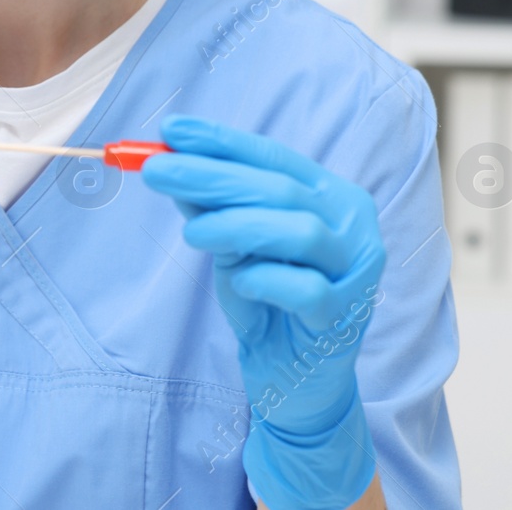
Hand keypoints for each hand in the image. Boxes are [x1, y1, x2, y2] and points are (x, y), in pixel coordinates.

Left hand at [142, 116, 384, 509]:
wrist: (296, 380)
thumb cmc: (267, 303)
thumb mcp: (233, 248)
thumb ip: (212, 209)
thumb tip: (169, 164)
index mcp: (329, 197)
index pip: (273, 157)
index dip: (221, 142)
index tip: (170, 131)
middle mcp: (351, 226)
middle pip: (281, 189)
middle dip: (212, 176)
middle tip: (156, 170)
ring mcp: (355, 272)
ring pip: (301, 231)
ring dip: (237, 225)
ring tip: (192, 233)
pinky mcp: (344, 318)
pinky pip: (306, 289)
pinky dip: (266, 279)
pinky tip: (239, 280)